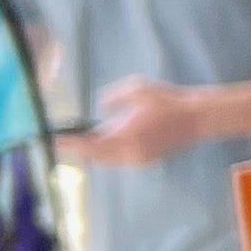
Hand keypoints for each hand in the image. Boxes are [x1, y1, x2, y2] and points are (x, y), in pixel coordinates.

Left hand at [73, 74, 219, 167]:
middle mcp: (129, 153)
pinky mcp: (146, 161)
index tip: (54, 140)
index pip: (89, 144)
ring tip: (87, 139)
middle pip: (96, 156)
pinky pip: (119, 160)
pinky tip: (110, 140)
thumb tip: (101, 109)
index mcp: (125, 137)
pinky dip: (110, 152)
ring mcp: (138, 160)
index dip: (70, 143)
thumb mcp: (137, 89)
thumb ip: (112, 98)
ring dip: (96, 151)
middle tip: (69, 138)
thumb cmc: (167, 101)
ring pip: (107, 160)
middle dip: (82, 148)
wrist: (196, 118)